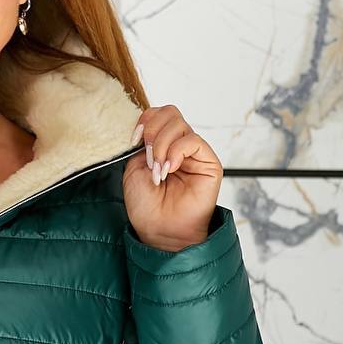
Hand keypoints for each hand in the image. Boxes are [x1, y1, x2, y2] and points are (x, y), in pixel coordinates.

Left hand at [124, 105, 222, 250]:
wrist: (159, 230)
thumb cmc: (147, 205)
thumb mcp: (134, 168)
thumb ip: (141, 144)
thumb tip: (148, 128)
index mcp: (162, 145)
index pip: (158, 114)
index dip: (145, 120)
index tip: (133, 140)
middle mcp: (179, 146)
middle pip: (170, 113)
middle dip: (153, 131)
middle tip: (147, 156)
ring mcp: (194, 153)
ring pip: (180, 124)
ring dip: (162, 145)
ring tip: (158, 170)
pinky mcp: (208, 163)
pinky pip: (193, 141)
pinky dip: (176, 151)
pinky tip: (169, 169)